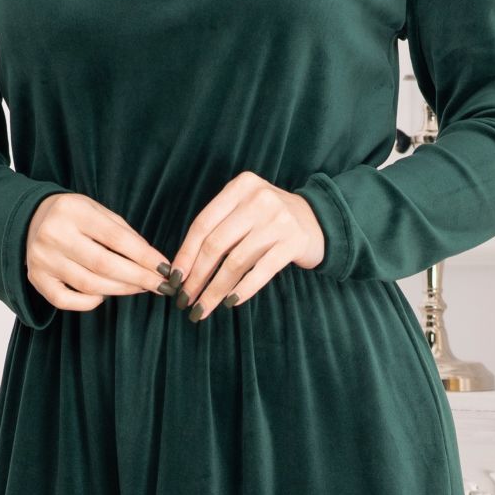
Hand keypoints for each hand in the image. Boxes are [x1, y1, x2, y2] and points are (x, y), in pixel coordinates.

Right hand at [25, 192, 173, 313]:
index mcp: (73, 211)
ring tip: (140, 288)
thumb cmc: (75, 216)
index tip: (165, 268)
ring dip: (121, 290)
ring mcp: (42, 259)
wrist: (31, 218)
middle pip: (104, 265)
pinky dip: (88, 303)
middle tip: (160, 285)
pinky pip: (65, 301)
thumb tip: (153, 262)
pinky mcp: (36, 278)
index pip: (117, 238)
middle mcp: (54, 235)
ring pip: (89, 284)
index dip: (144, 256)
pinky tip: (104, 296)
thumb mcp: (98, 211)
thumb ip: (124, 233)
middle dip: (138, 278)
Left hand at [168, 171, 326, 320]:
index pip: (203, 224)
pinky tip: (230, 302)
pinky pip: (261, 271)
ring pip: (236, 261)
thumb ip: (219, 227)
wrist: (319, 220)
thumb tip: (184, 267)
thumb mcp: (245, 209)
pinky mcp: (294, 242)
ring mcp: (278, 220)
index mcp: (241, 187)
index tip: (175, 278)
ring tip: (203, 307)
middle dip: (197, 276)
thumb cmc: (271, 219)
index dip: (185, 254)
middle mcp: (259, 199)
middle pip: (216, 244)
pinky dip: (243, 289)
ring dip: (215, 289)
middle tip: (185, 299)